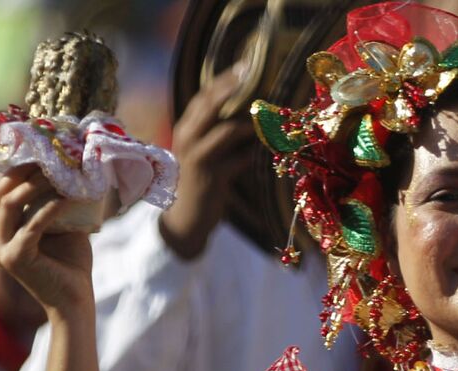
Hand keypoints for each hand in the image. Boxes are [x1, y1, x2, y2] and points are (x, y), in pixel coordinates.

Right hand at [0, 165, 96, 317]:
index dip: (18, 171)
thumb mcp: (63, 226)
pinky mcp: (15, 259)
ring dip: (36, 186)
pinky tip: (67, 198)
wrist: (75, 301)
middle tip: (50, 160)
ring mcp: (0, 250)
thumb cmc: (71, 264)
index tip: (43, 155)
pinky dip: (50, 209)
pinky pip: (31, 225)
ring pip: (10, 205)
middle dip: (25, 173)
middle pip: (0, 194)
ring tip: (60, 175)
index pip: (1, 192)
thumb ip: (55, 203)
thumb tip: (70, 170)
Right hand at [158, 64, 262, 259]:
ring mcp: (197, 157)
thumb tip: (253, 115)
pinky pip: (238, 159)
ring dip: (252, 122)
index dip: (223, 79)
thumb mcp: (207, 152)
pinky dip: (254, 153)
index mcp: (186, 128)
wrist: (184, 220)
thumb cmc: (200, 183)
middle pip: (209, 104)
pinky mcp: (210, 177)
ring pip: (226, 130)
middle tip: (253, 72)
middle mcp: (187, 138)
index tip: (244, 63)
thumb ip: (222, 134)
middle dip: (231, 87)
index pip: (203, 96)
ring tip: (273, 115)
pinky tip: (269, 148)